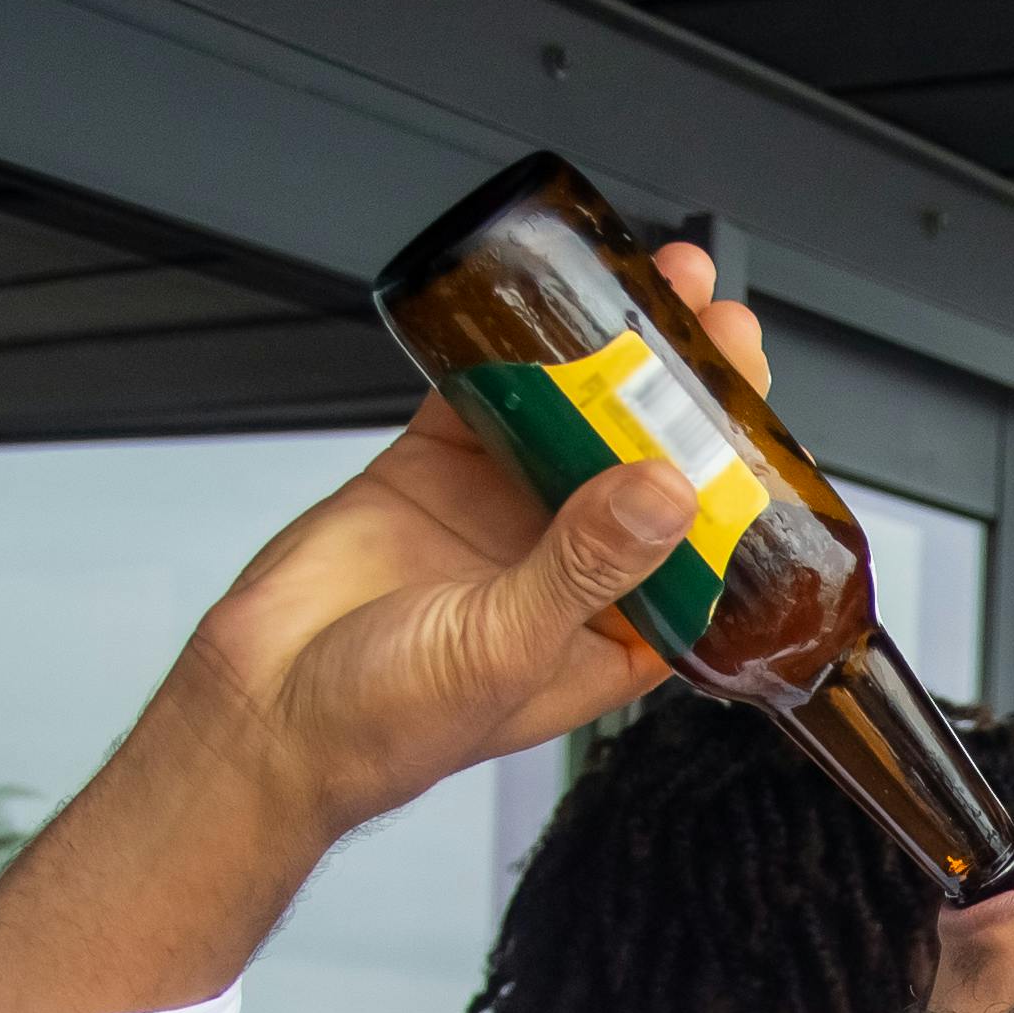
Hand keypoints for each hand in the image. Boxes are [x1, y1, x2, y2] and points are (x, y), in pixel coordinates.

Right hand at [0, 243, 766, 1012]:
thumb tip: (664, 490)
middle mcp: (569, 569)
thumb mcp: (505, 647)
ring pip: (576, 421)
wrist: (259, 710)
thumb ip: (583, 564)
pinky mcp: (436, 472)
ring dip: (610, 360)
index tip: (754, 406)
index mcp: (613, 634)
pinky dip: (509, 353)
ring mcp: (503, 514)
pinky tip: (541, 304)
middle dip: (684, 394)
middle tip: (712, 319)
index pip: (700, 546)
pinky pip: (485, 398)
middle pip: (648, 466)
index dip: (734, 476)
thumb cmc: (386, 724)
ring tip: (651, 289)